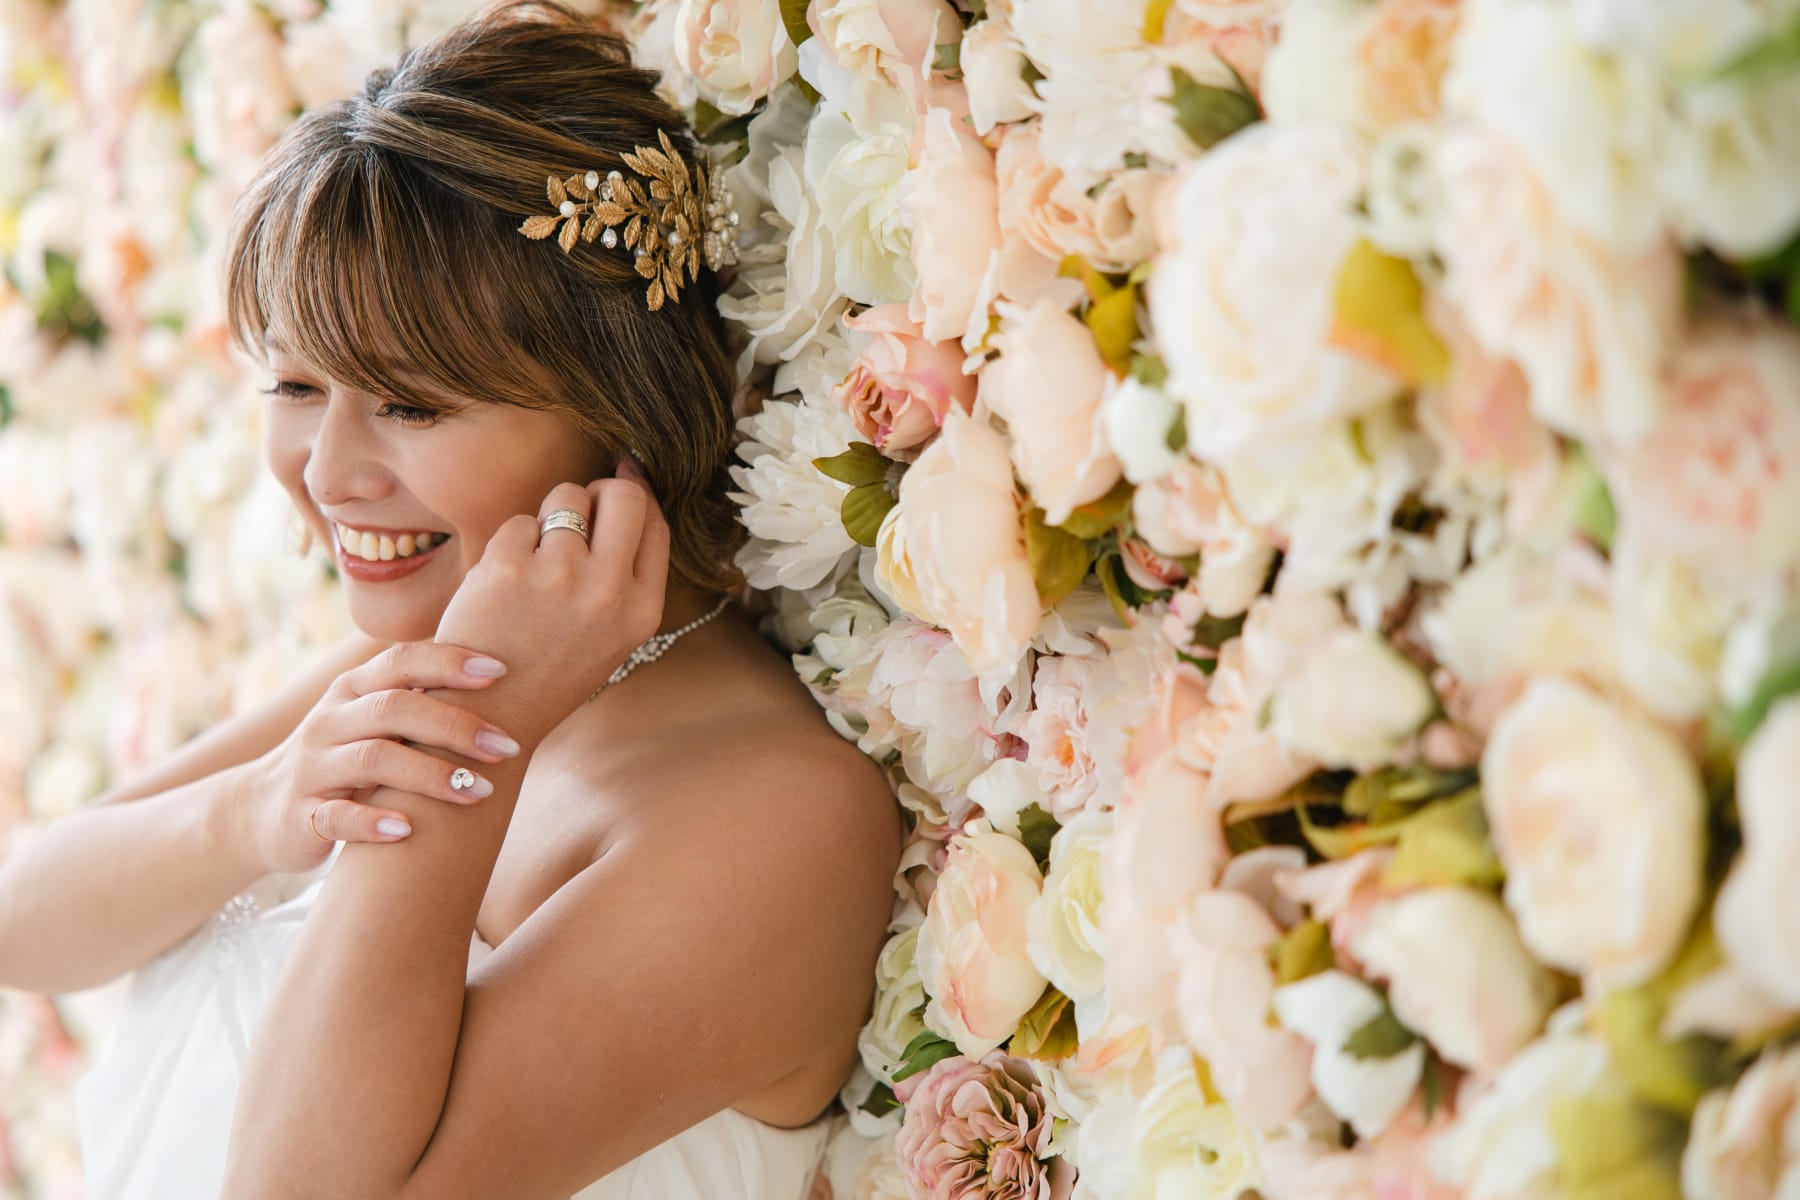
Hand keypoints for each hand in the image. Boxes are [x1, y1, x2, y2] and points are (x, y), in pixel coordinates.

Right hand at [242, 643, 526, 872]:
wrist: (260, 810)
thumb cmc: (345, 759)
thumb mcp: (374, 722)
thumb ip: (422, 699)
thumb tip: (509, 675)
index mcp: (353, 691)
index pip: (400, 661)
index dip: (449, 662)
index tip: (501, 672)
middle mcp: (330, 722)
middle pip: (393, 709)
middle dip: (455, 726)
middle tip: (507, 747)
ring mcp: (312, 768)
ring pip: (373, 760)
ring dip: (430, 775)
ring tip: (479, 792)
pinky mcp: (300, 816)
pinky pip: (336, 817)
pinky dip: (371, 823)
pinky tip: (407, 830)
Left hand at [432, 460, 670, 740]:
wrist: (491, 715)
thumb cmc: (552, 669)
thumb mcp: (614, 634)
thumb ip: (627, 572)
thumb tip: (630, 482)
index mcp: (642, 610)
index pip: (655, 524)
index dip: (639, 497)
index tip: (622, 485)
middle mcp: (608, 591)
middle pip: (624, 494)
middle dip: (602, 490)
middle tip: (581, 512)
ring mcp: (559, 576)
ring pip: (567, 497)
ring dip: (551, 516)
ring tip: (538, 558)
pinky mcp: (508, 567)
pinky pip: (519, 523)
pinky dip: (512, 544)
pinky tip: (505, 583)